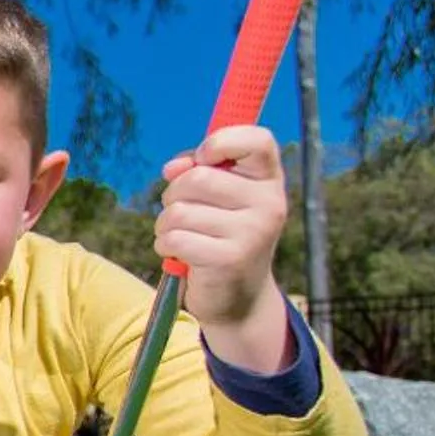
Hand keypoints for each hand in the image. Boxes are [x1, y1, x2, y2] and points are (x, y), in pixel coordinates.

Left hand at [156, 125, 293, 372]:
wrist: (238, 296)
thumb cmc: (221, 233)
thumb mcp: (217, 195)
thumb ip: (196, 169)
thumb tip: (173, 168)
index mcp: (268, 179)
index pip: (256, 139)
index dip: (220, 141)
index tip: (202, 157)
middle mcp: (269, 203)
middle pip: (197, 178)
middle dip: (174, 194)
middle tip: (182, 212)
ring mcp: (252, 232)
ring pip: (179, 210)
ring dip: (166, 224)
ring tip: (181, 235)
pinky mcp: (230, 259)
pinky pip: (175, 238)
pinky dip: (165, 245)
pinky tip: (179, 254)